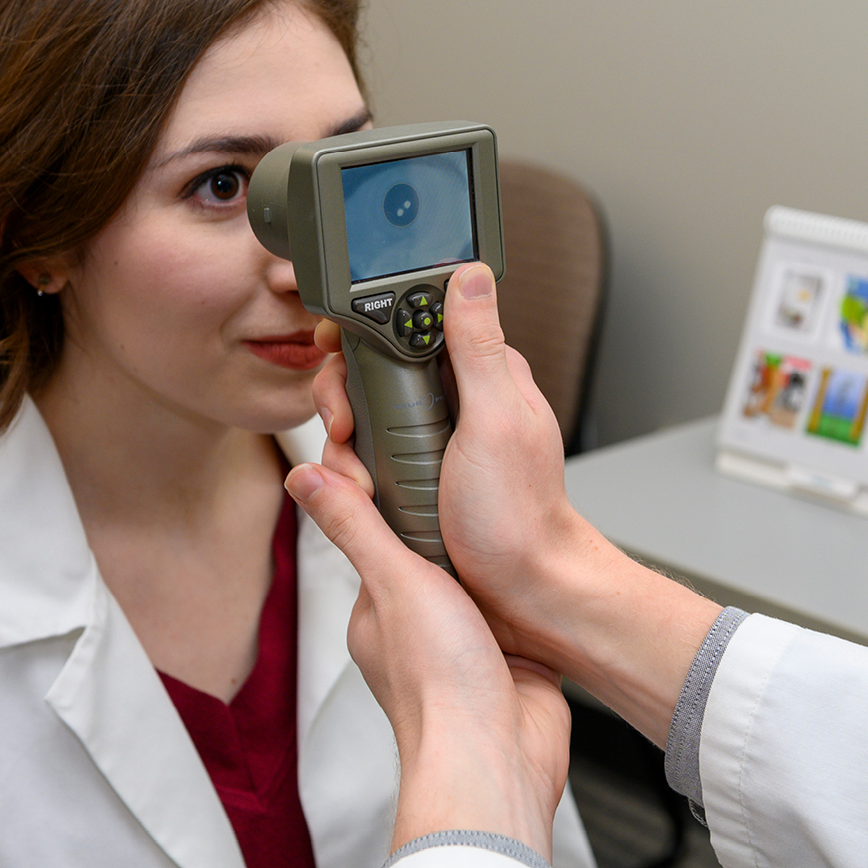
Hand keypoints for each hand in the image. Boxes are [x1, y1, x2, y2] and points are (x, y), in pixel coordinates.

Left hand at [283, 462, 565, 855]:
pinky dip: (521, 590)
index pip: (379, 533)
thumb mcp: (395, 582)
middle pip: (434, 551)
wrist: (499, 758)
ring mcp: (465, 645)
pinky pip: (512, 611)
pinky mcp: (508, 660)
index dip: (395, 492)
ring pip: (476, 579)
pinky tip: (532, 570)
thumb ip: (355, 526)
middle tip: (473, 474)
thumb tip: (303, 477)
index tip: (413, 450)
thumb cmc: (441, 688)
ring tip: (504, 512)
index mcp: (377, 609)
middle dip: (453, 519)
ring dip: (490, 554)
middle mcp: (418, 627)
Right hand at [309, 264, 722, 744]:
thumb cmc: (521, 514)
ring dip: (346, 445)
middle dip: (346, 397)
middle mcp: (454, 401)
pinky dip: (351, 475)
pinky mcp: (412, 476)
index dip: (368, 331)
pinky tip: (362, 494)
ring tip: (361, 476)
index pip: (411, 322)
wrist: (523, 590)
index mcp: (481, 374)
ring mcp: (431, 441)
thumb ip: (478, 346)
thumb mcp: (496, 419)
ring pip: (362, 417)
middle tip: (349, 428)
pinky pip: (364, 460)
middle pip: (372, 370)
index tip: (343, 354)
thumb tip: (469, 276)